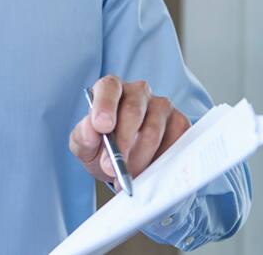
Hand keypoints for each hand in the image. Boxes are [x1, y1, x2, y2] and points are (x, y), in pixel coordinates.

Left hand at [68, 75, 190, 188]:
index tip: (102, 127)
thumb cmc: (101, 148)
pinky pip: (174, 142)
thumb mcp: (84, 145)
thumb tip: (91, 129)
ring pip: (153, 131)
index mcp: (111, 89)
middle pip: (133, 111)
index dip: (105, 105)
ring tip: (126, 174)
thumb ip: (83, 136)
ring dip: (138, 158)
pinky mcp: (179, 123)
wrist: (123, 165)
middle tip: (111, 167)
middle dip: (121, 143)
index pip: (109, 87)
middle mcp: (137, 92)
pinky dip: (159, 161)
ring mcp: (161, 106)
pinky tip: (147, 170)